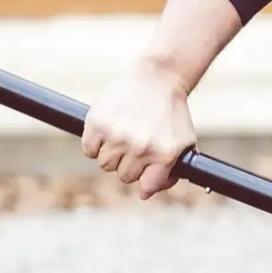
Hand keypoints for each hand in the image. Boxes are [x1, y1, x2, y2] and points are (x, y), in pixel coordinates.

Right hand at [81, 62, 197, 199]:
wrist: (157, 78)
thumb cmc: (171, 114)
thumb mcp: (182, 143)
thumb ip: (169, 174)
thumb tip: (144, 194)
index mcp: (165, 154)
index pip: (145, 187)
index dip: (145, 177)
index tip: (148, 164)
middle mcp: (141, 147)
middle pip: (124, 176)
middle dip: (129, 163)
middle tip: (137, 141)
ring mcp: (118, 135)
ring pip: (105, 164)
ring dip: (112, 153)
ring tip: (124, 133)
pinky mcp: (98, 123)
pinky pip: (89, 149)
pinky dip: (95, 142)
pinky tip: (109, 128)